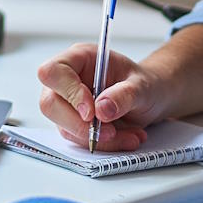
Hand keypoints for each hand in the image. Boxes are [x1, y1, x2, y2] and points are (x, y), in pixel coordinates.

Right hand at [34, 43, 169, 151]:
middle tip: (110, 132)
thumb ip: (124, 95)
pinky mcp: (75, 124)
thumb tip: (101, 109)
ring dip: (98, 138)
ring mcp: (68, 104)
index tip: (91, 113)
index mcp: (80, 58)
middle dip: (80, 125)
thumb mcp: (143, 86)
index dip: (68, 93)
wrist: (152, 99)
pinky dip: (104, 144)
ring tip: (130, 135)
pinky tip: (127, 137)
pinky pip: (80, 140)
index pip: (53, 72)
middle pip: (50, 104)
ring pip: (65, 128)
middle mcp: (68, 80)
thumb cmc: (145, 84)